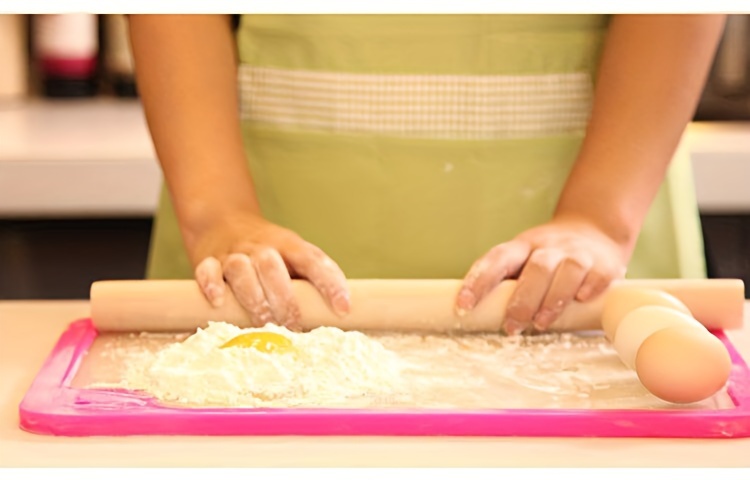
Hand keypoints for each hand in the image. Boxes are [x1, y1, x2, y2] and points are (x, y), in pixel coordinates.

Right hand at [191, 211, 349, 329]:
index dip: (330, 284)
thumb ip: (310, 281)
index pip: (313, 261)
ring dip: (253, 299)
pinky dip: (211, 285)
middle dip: (284, 300)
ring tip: (263, 323)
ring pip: (241, 270)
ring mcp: (234, 254)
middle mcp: (262, 248)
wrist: (222, 221)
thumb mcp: (293, 256)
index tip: (343, 309)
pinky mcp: (208, 261)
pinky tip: (219, 302)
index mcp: (289, 245)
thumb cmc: (269, 252)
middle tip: (294, 326)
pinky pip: (207, 271)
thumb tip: (337, 319)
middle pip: (273, 268)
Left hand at [455, 215, 628, 334]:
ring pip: (567, 269)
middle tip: (511, 327)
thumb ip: (508, 283)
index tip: (464, 306)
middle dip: (521, 300)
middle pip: (535, 268)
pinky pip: (597, 273)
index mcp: (522, 246)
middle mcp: (549, 246)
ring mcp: (577, 253)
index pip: (497, 259)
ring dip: (553, 298)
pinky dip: (590, 286)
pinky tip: (581, 300)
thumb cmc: (549, 258)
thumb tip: (478, 317)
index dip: (479, 281)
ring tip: (541, 323)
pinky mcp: (604, 264)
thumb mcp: (524, 261)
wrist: (595, 229)